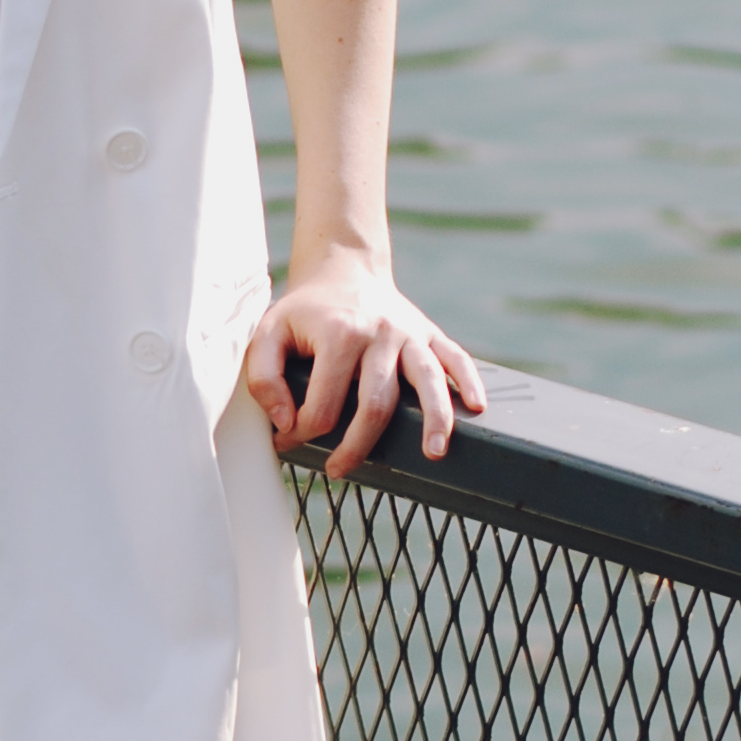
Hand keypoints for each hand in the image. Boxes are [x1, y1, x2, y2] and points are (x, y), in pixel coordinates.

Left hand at [245, 261, 485, 476]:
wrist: (342, 270)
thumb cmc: (303, 312)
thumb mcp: (266, 335)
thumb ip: (263, 379)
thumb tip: (285, 422)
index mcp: (339, 335)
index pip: (323, 406)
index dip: (302, 432)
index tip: (289, 439)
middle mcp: (379, 333)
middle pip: (376, 403)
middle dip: (357, 446)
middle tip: (338, 470)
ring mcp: (408, 333)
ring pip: (427, 380)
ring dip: (434, 419)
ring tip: (434, 453)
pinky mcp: (429, 333)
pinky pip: (456, 357)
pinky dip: (469, 381)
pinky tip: (477, 407)